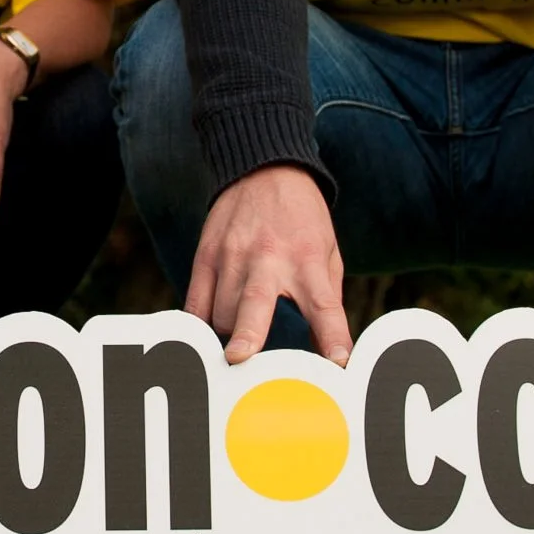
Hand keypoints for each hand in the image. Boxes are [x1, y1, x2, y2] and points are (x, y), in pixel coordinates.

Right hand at [186, 164, 348, 363]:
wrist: (265, 169)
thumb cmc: (303, 220)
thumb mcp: (328, 252)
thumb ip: (327, 299)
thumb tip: (327, 352)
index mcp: (308, 260)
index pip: (325, 306)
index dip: (332, 336)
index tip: (337, 363)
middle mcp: (269, 258)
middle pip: (256, 302)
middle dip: (248, 333)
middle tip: (239, 359)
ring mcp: (232, 255)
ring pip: (221, 309)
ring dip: (229, 334)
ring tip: (238, 345)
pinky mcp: (206, 253)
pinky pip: (196, 298)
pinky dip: (201, 322)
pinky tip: (207, 335)